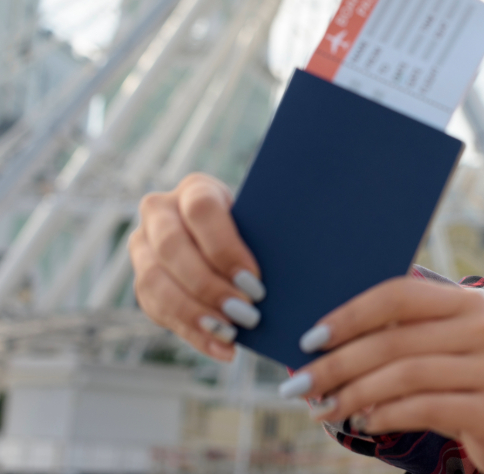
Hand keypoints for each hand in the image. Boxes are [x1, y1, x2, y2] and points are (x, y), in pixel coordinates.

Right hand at [129, 173, 264, 361]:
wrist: (231, 240)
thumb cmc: (258, 231)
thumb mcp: (262, 224)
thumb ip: (267, 239)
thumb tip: (287, 272)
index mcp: (195, 189)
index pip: (201, 210)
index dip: (225, 248)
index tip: (254, 280)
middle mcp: (159, 212)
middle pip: (172, 248)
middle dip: (210, 287)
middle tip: (247, 314)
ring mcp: (143, 246)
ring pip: (154, 281)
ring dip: (195, 313)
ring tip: (232, 334)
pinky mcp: (142, 281)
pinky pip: (158, 311)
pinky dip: (193, 334)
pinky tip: (223, 349)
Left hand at [280, 277, 483, 473]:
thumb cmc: (464, 384)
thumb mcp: (440, 350)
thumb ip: (398, 336)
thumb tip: (321, 343)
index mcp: (468, 301)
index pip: (401, 295)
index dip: (350, 314)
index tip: (309, 339)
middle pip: (396, 339)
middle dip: (338, 364)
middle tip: (300, 386)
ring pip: (406, 375)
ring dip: (355, 394)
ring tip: (325, 409)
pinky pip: (425, 408)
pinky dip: (385, 416)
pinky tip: (365, 423)